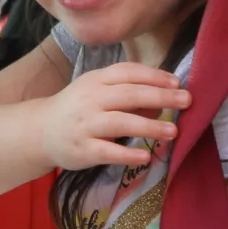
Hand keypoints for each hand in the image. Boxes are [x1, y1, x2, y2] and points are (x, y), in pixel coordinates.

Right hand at [41, 62, 190, 169]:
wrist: (40, 132)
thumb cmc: (77, 109)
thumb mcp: (98, 92)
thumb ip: (128, 92)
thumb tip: (164, 100)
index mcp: (96, 80)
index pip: (128, 73)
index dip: (154, 76)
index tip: (177, 83)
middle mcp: (91, 99)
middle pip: (129, 94)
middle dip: (161, 96)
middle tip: (187, 101)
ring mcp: (86, 125)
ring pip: (121, 122)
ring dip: (150, 126)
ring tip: (173, 131)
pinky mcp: (83, 149)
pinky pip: (108, 151)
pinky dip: (128, 153)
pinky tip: (146, 155)